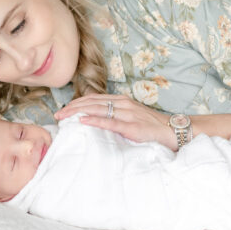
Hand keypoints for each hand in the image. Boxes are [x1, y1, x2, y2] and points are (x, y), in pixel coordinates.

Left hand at [55, 94, 176, 149]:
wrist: (174, 130)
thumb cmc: (152, 127)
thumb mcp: (131, 117)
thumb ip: (116, 117)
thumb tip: (97, 122)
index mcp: (121, 100)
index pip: (93, 99)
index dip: (76, 103)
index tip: (63, 110)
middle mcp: (123, 103)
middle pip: (91, 102)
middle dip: (72, 108)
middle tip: (57, 115)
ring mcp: (127, 113)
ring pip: (97, 109)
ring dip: (77, 112)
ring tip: (64, 117)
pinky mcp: (131, 126)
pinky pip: (110, 122)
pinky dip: (94, 121)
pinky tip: (82, 122)